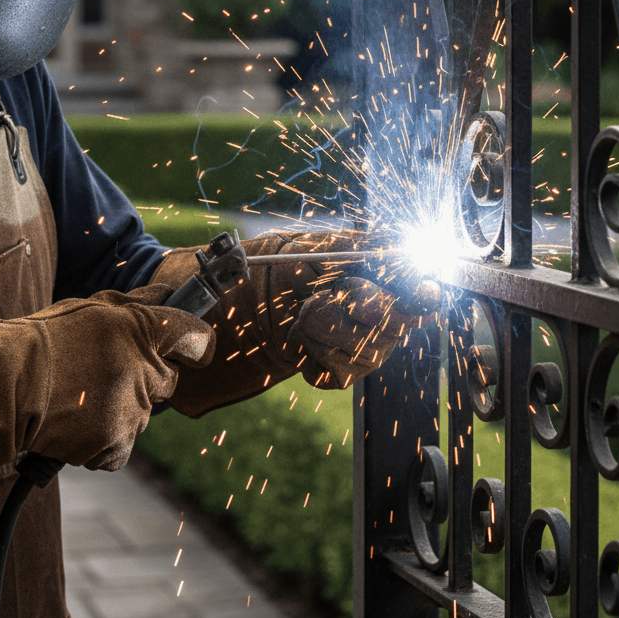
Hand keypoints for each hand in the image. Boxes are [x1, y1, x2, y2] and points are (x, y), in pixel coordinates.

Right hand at [26, 291, 213, 468]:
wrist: (5, 384)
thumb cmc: (44, 340)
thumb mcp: (91, 307)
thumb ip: (137, 303)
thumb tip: (167, 294)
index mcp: (141, 330)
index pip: (194, 336)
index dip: (194, 341)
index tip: (191, 346)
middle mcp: (142, 371)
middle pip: (168, 379)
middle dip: (147, 375)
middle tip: (107, 370)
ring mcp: (130, 411)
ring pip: (143, 412)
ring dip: (122, 406)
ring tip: (80, 395)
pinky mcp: (114, 445)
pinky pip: (123, 445)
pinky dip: (106, 438)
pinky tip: (79, 421)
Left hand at [150, 231, 425, 414]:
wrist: (202, 304)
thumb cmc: (250, 265)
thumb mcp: (302, 246)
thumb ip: (353, 248)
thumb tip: (398, 244)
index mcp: (358, 266)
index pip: (408, 281)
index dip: (416, 292)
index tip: (416, 295)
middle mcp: (357, 301)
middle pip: (396, 321)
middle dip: (364, 314)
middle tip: (329, 302)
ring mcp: (340, 336)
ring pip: (370, 351)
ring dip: (333, 336)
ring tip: (302, 321)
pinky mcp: (320, 364)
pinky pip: (341, 373)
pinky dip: (322, 363)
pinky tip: (300, 352)